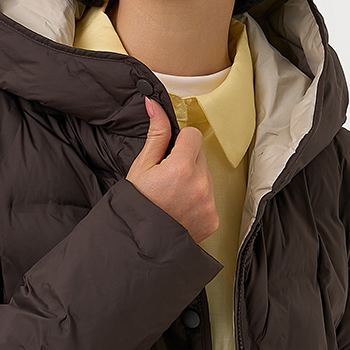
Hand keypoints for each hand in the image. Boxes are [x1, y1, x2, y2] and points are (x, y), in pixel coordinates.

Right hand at [127, 96, 218, 243]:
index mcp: (181, 167)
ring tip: (172, 197)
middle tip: (166, 179)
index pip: (193, 135)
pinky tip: (180, 210)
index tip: (167, 156)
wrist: (139, 245)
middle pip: (200, 155)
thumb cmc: (136, 205)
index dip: (179, 143)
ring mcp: (209, 203)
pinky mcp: (213, 219)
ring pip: (206, 176)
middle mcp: (200, 184)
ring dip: (193, 180)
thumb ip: (155, 134)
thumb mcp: (141, 167)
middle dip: (186, 161)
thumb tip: (155, 105)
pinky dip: (198, 201)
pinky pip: (210, 198)